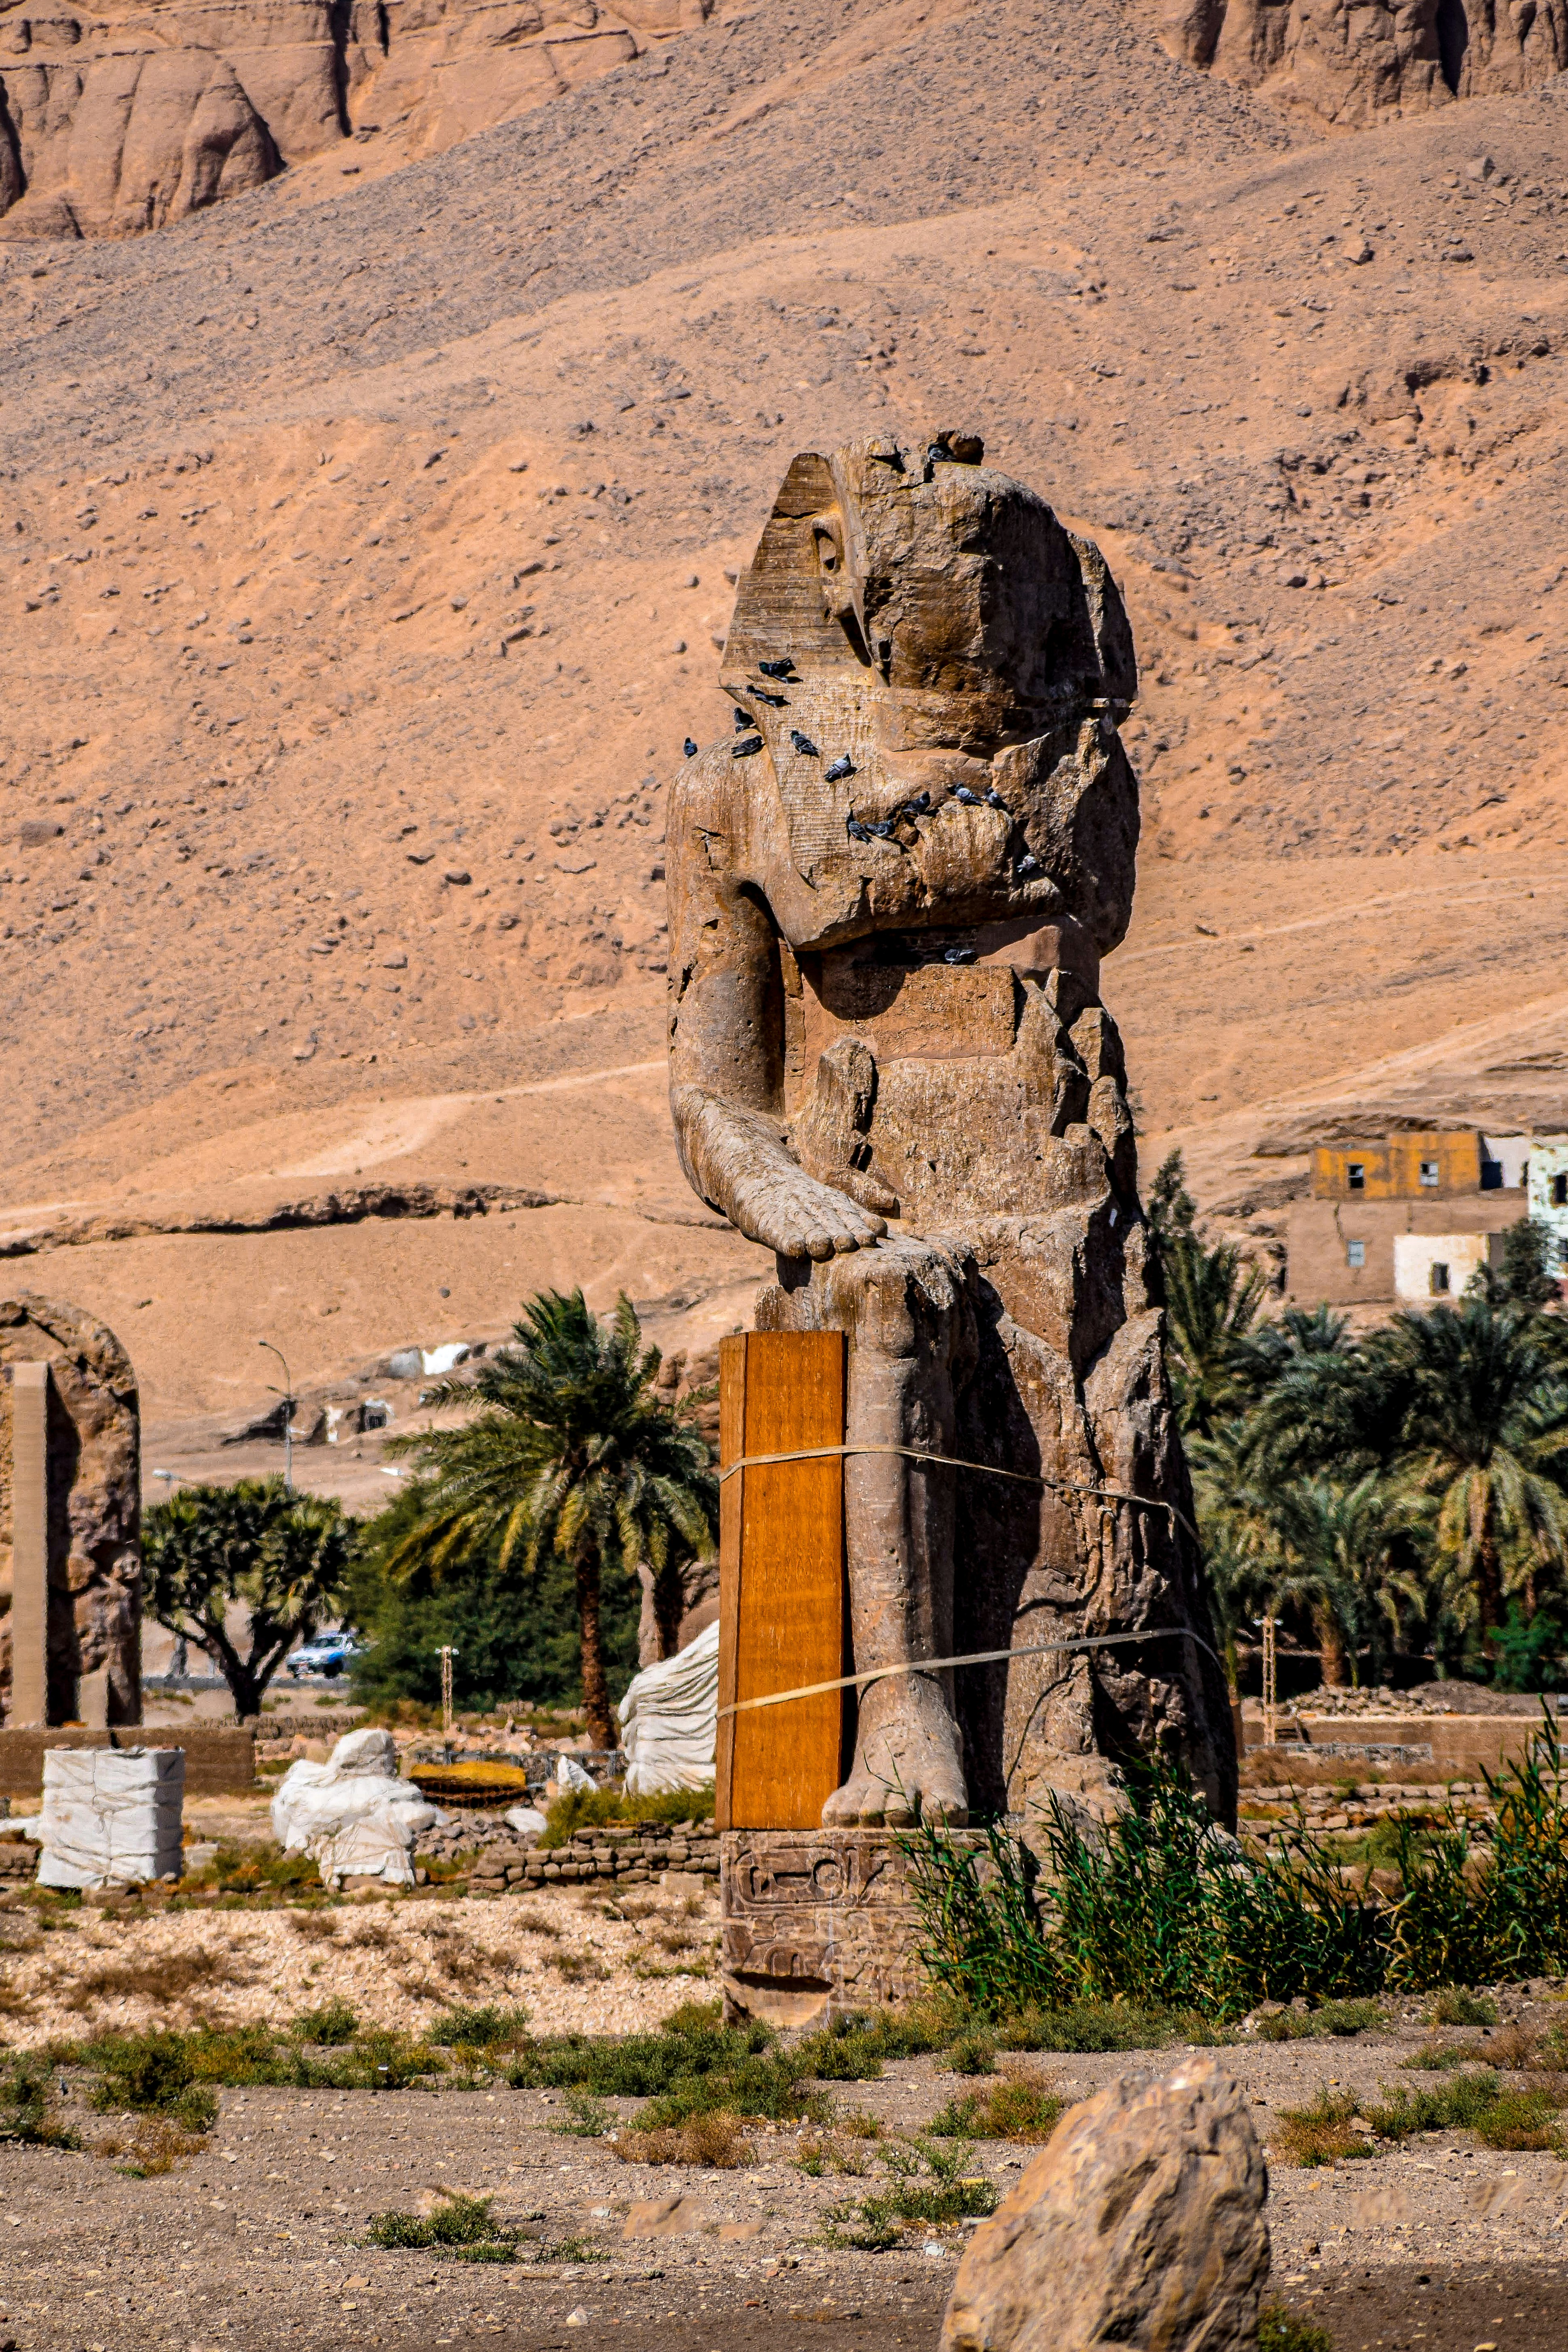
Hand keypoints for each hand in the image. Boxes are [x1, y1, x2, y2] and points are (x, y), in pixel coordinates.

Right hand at [729, 1162, 887, 1259]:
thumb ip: (849, 1215)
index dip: (861, 1224)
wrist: (756, 1170)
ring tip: (821, 1248)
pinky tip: (794, 1249)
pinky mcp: (767, 1220)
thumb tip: (882, 1230)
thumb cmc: (798, 1195)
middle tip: (851, 1245)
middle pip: (829, 1219)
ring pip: (804, 1224)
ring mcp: (789, 1210)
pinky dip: (786, 1240)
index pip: (848, 1211)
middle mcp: (812, 1203)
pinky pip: (778, 1230)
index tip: (874, 1236)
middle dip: (841, 1231)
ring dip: (814, 1236)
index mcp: (829, 1199)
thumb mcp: (825, 1198)